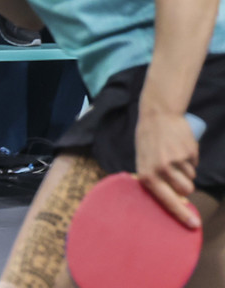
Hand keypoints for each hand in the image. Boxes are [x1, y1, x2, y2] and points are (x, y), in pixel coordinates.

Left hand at [135, 111, 200, 228]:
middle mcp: (161, 169)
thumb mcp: (143, 160)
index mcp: (147, 174)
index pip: (166, 201)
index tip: (194, 225)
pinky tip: (179, 146)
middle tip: (177, 172)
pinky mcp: (188, 151)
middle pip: (185, 191)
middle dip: (186, 186)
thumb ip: (153, 178)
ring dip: (186, 170)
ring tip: (174, 155)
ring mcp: (176, 160)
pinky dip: (190, 158)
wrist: (157, 114)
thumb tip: (171, 200)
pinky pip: (194, 164)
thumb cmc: (148, 140)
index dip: (181, 215)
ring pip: (191, 178)